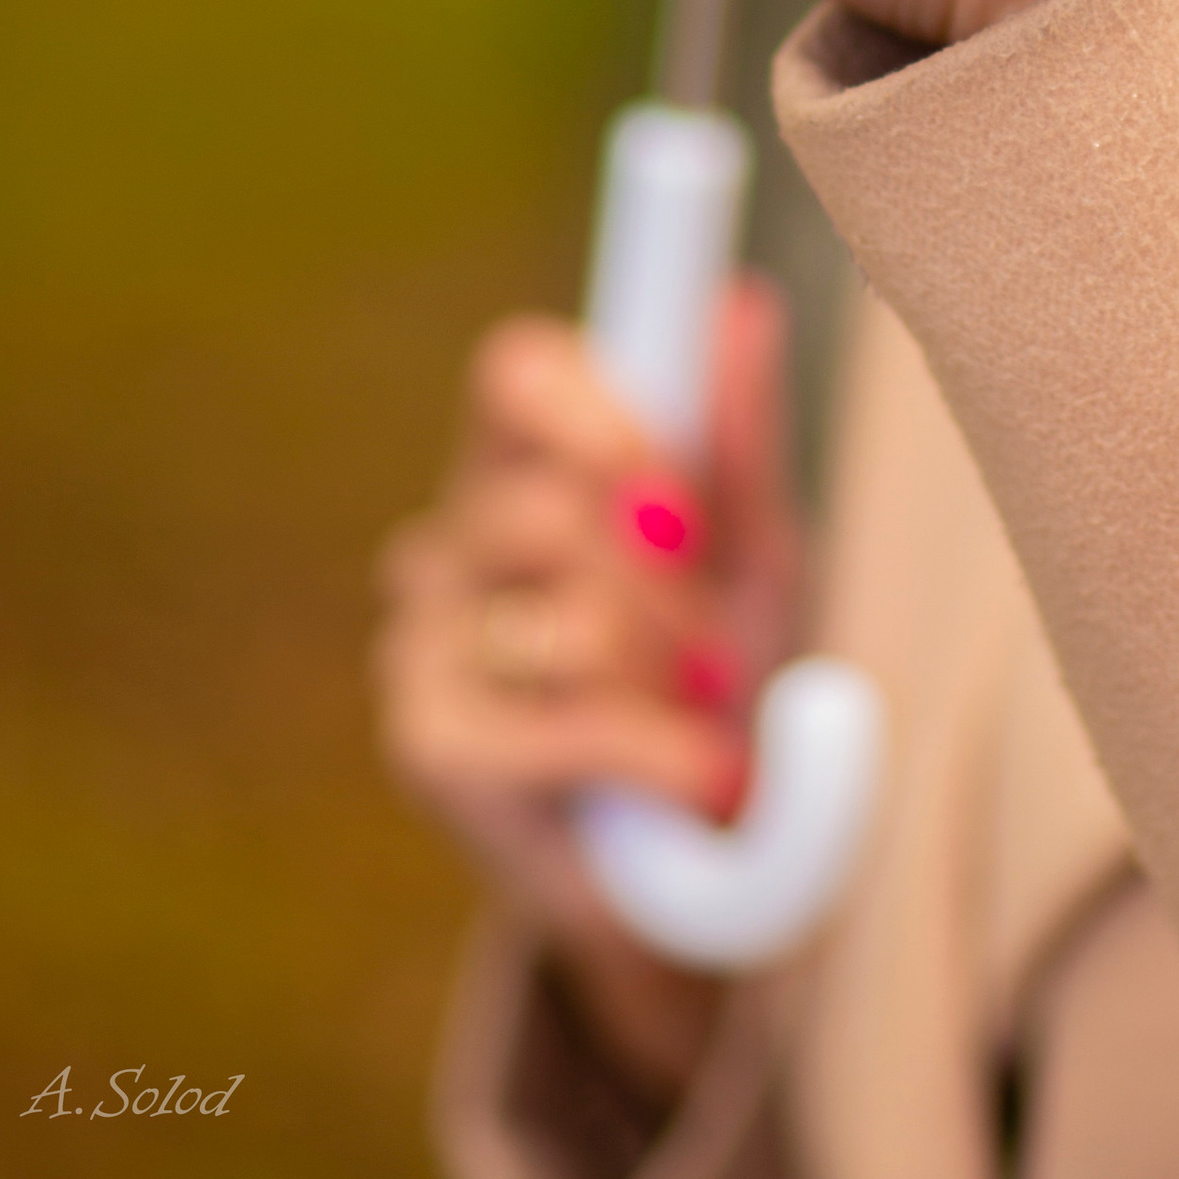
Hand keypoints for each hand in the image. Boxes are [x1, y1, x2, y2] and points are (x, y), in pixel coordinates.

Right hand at [373, 276, 801, 1099]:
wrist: (715, 876)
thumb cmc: (726, 690)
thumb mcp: (756, 558)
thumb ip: (740, 439)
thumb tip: (742, 302)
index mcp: (523, 473)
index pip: (516, 373)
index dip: (597, 410)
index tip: (673, 481)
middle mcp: (451, 546)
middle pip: (549, 506)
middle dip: (666, 584)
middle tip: (714, 645)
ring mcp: (422, 647)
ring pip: (563, 621)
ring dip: (668, 677)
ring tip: (701, 715)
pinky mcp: (430, 747)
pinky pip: (563, 724)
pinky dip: (656, 753)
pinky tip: (696, 780)